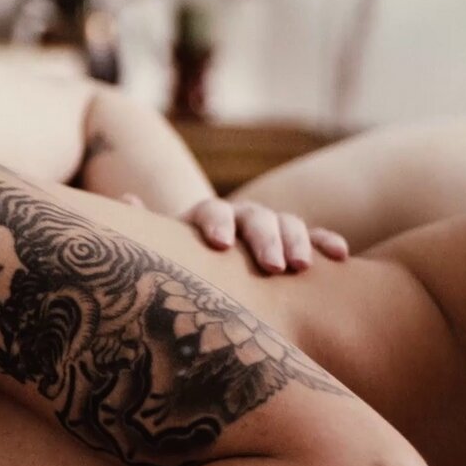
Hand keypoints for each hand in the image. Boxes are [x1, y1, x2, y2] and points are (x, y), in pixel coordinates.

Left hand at [126, 194, 348, 273]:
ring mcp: (271, 227)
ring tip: (301, 267)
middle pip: (256, 218)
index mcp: (206, 217)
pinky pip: (316, 237)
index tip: (218, 244)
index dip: (215, 223)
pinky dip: (326, 242)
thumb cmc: (183, 263)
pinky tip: (339, 256)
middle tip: (273, 266)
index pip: (212, 211)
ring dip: (298, 241)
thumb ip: (148, 227)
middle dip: (264, 239)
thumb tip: (126, 198)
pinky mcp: (296, 242)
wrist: (212, 263)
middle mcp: (241, 217)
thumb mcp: (164, 248)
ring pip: (288, 224)